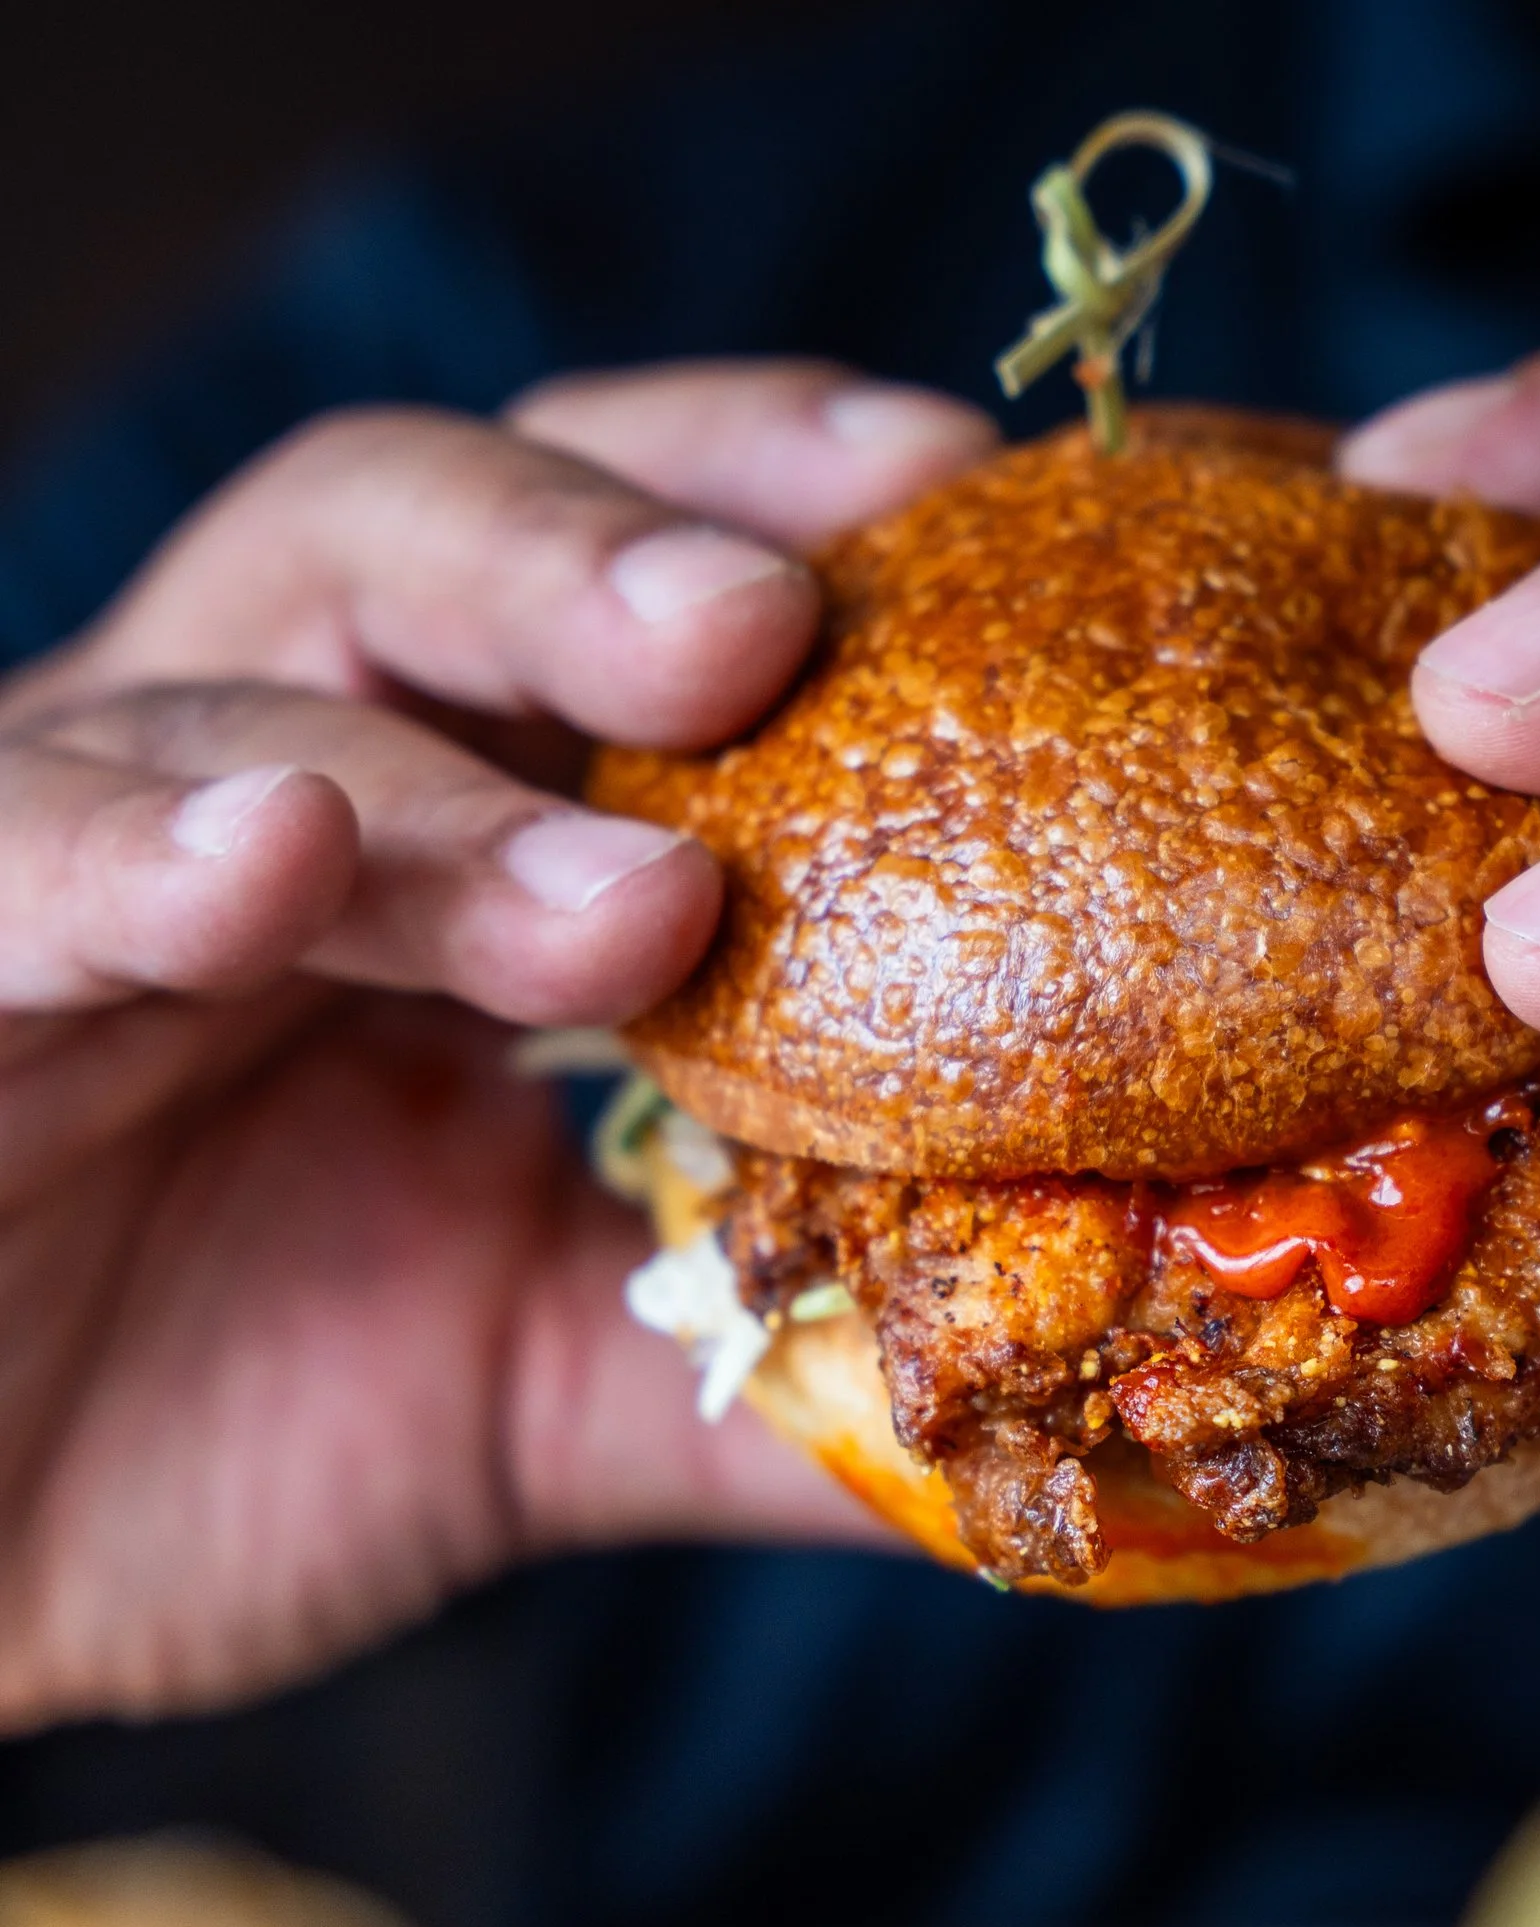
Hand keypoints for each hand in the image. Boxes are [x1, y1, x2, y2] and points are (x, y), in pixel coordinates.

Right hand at [0, 363, 992, 1730]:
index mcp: (433, 838)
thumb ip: (768, 1374)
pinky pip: (20, 860)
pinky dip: (143, 849)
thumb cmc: (216, 1428)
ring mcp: (75, 851)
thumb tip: (1049, 1404)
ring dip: (451, 778)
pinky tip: (274, 857)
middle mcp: (258, 781)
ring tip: (642, 893)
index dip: (764, 508)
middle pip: (419, 539)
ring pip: (238, 682)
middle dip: (611, 551)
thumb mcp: (549, 1397)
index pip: (596, 593)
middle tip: (785, 618)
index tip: (966, 498)